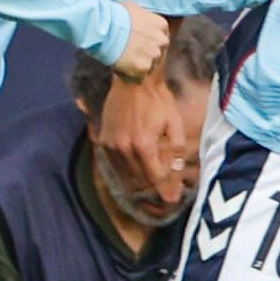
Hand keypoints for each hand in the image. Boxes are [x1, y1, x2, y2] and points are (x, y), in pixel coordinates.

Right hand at [99, 70, 188, 206]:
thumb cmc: (158, 100)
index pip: (155, 178)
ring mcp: (111, 145)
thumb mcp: (175, 125)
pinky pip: (114, 164)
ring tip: (151, 187)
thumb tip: (176, 176)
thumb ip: (175, 153)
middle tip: (164, 194)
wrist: (134, 79)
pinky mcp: (103, 140)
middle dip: (153, 189)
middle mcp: (124, 149)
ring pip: (125, 175)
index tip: (173, 200)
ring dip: (138, 183)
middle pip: (139, 180)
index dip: (165, 190)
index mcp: (143, 146)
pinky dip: (125, 172)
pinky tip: (135, 173)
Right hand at [112, 5, 170, 82]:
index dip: (148, 43)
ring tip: (122, 61)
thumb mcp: (132, 7)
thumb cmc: (114, 15)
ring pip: (149, 67)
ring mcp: (153, 55)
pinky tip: (119, 69)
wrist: (104, 28)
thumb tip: (136, 14)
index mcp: (161, 25)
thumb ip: (141, 14)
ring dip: (137, 66)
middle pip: (157, 54)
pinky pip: (138, 78)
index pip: (160, 39)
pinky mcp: (143, 68)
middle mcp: (162, 41)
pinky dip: (129, 76)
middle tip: (129, 55)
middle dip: (145, 56)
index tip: (138, 45)